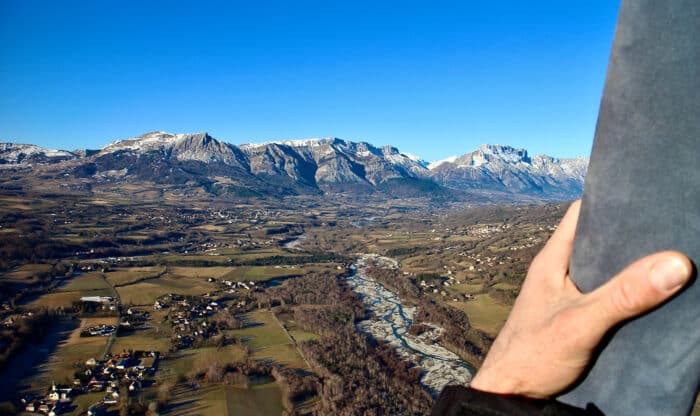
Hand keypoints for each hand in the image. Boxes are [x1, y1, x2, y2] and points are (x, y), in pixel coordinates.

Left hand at [469, 200, 692, 398]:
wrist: (510, 394)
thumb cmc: (531, 355)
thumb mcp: (582, 321)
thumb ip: (624, 295)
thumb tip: (675, 263)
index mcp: (552, 261)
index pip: (581, 213)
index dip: (610, 199)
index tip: (647, 194)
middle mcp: (559, 273)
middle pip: (599, 242)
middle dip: (631, 236)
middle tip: (670, 232)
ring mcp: (567, 297)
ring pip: (604, 272)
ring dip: (630, 269)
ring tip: (668, 262)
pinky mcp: (575, 319)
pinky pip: (606, 297)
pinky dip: (626, 295)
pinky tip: (650, 299)